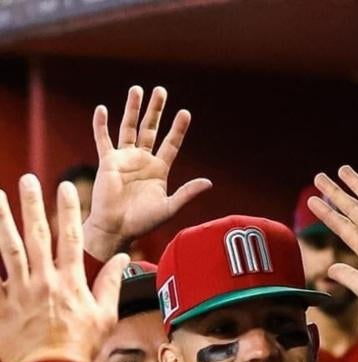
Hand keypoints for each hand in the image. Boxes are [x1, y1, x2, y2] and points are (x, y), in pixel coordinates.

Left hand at [0, 175, 126, 361]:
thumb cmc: (80, 348)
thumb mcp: (105, 318)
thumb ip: (110, 285)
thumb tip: (121, 260)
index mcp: (70, 282)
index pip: (70, 238)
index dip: (68, 210)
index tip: (66, 186)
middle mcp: (44, 281)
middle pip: (37, 235)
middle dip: (32, 205)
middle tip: (27, 180)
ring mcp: (20, 291)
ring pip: (9, 248)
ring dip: (3, 220)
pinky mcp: (2, 303)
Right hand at [82, 85, 210, 260]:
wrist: (117, 228)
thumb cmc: (143, 222)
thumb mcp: (169, 207)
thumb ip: (187, 193)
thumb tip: (208, 182)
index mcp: (159, 170)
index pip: (171, 144)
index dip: (178, 129)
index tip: (185, 113)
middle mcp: (143, 160)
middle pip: (150, 129)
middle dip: (156, 110)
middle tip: (161, 90)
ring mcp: (125, 158)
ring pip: (129, 127)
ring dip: (133, 109)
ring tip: (137, 89)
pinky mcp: (107, 161)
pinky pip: (103, 139)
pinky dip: (101, 124)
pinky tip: (102, 109)